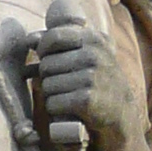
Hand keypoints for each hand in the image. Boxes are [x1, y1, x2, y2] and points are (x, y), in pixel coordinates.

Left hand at [33, 17, 139, 149]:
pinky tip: (70, 110)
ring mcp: (91, 77)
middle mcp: (95, 55)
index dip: (43, 49)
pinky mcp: (86, 100)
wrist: (122, 114)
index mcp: (95, 39)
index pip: (54, 36)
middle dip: (48, 78)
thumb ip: (60, 42)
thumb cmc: (97, 81)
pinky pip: (52, 103)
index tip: (47, 58)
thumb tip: (29, 39)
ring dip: (52, 96)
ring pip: (46, 85)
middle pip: (46, 65)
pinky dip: (56, 110)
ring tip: (70, 97)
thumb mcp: (87, 54)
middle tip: (65, 85)